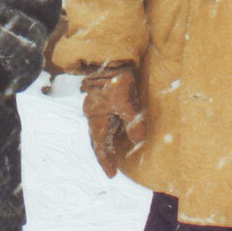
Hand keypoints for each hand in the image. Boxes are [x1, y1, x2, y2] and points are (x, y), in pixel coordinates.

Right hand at [81, 64, 145, 178]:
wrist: (109, 55)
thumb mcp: (126, 102)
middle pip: (99, 140)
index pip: (100, 146)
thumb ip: (132, 122)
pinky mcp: (104, 99)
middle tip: (113, 168)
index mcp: (96, 117)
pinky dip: (111, 131)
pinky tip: (118, 132)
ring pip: (102, 130)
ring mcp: (98, 106)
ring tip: (115, 154)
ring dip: (108, 143)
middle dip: (105, 154)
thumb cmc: (117, 79)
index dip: (106, 161)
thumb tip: (137, 140)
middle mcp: (94, 114)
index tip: (111, 175)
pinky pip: (106, 121)